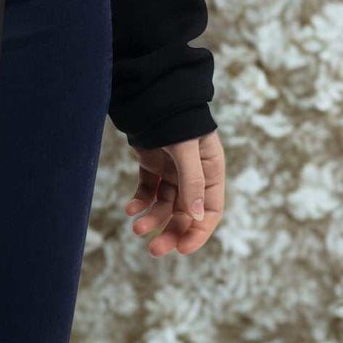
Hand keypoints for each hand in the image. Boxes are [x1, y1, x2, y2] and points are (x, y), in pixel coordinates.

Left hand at [124, 129, 224, 256]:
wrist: (151, 92)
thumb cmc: (176, 118)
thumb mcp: (187, 149)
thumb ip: (192, 181)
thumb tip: (197, 218)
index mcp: (211, 170)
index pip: (210, 210)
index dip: (198, 232)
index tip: (182, 250)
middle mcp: (194, 174)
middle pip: (185, 213)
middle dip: (171, 231)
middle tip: (154, 249)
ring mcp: (173, 170)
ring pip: (164, 205)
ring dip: (152, 218)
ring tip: (136, 229)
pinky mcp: (153, 164)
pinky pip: (148, 190)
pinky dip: (140, 202)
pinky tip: (130, 210)